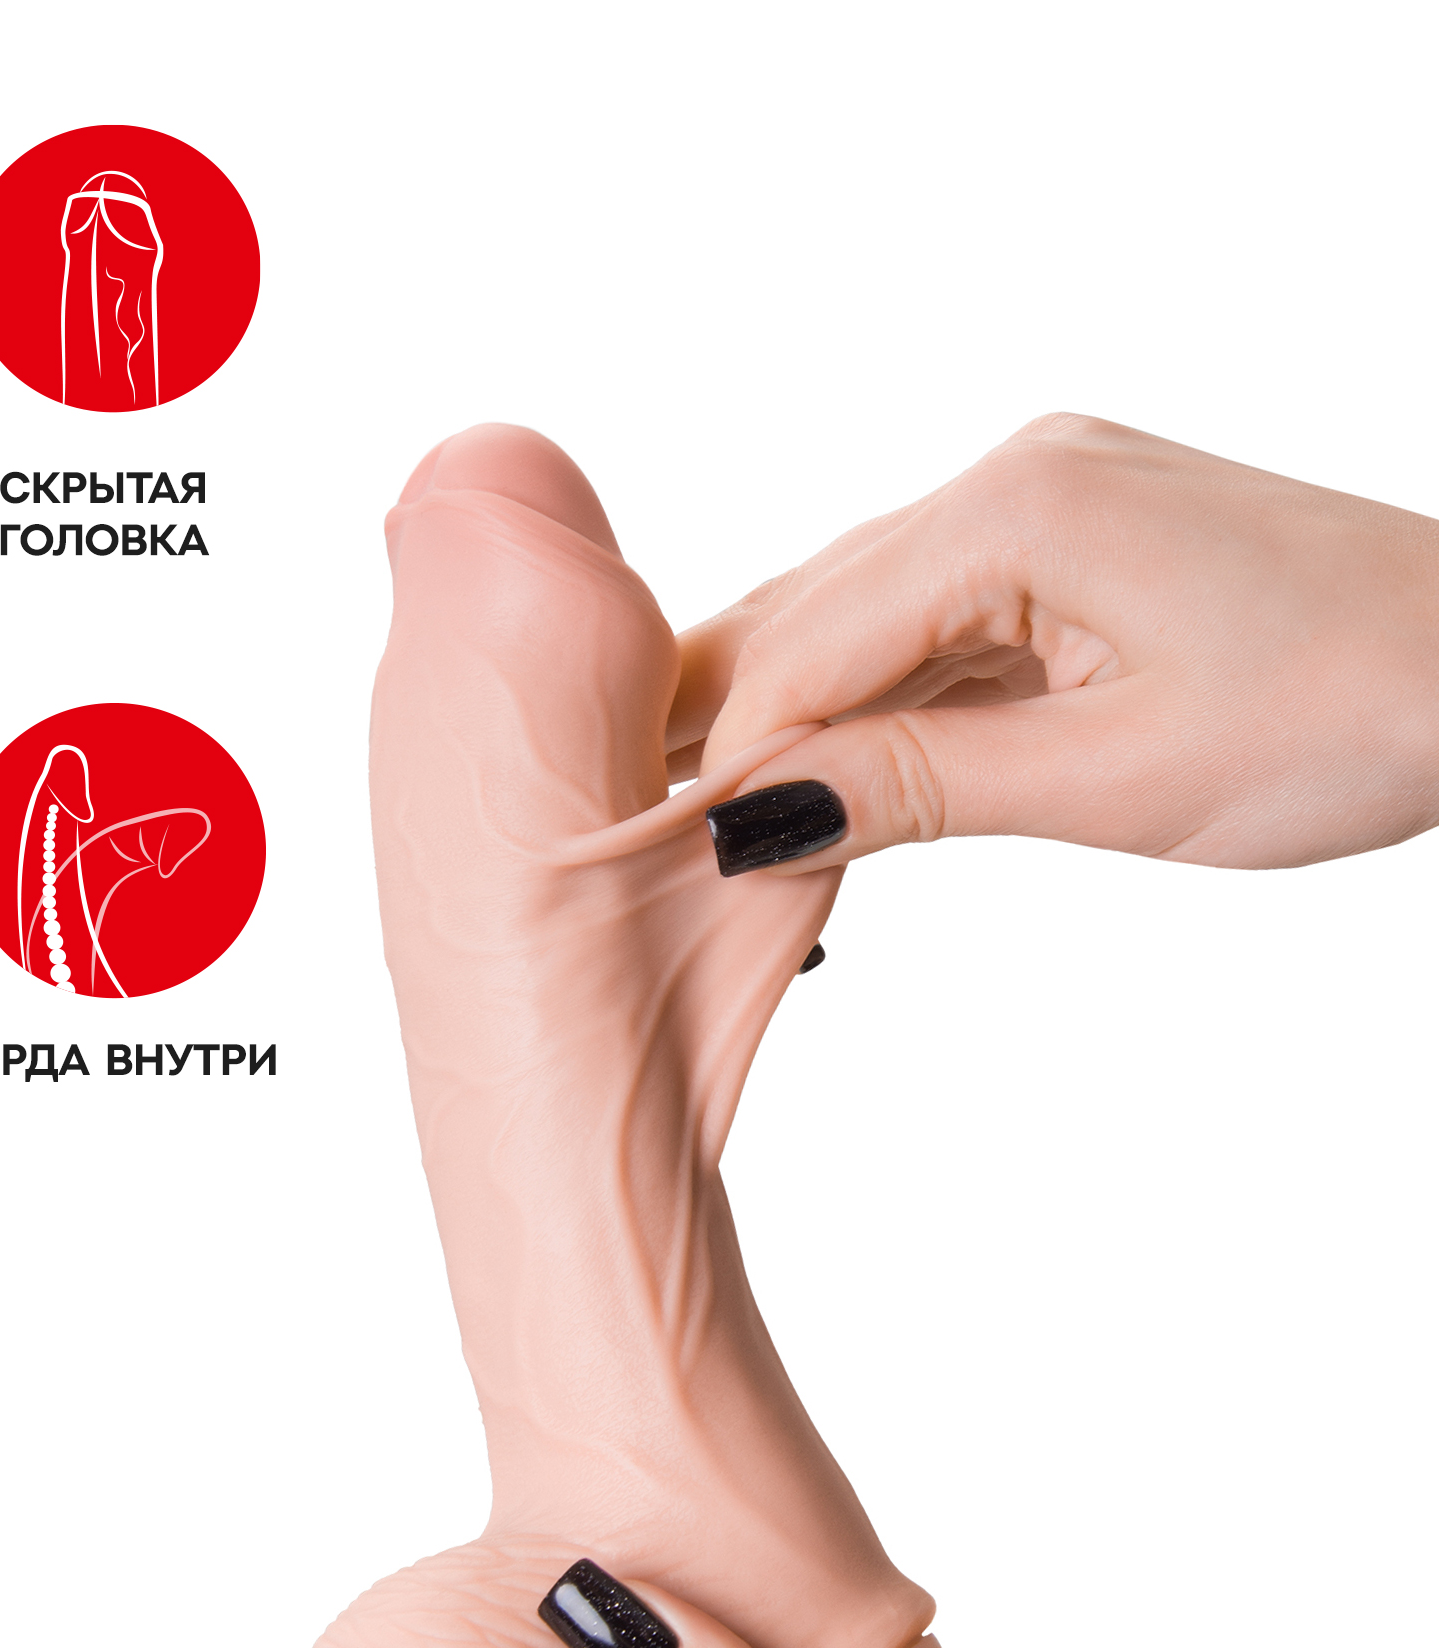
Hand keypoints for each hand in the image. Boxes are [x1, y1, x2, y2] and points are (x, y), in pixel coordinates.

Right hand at [666, 414, 1438, 870]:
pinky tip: (822, 774)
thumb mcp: (1115, 779)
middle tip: (617, 826)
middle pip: (812, 608)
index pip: (807, 638)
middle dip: (720, 721)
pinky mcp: (1080, 548)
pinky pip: (937, 627)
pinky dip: (877, 706)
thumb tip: (750, 817)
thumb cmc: (1353, 708)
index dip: (717, 751)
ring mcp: (1050, 503)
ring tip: (695, 817)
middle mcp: (1018, 474)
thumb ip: (917, 788)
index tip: (642, 850)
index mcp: (1018, 505)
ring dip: (791, 719)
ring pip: (866, 617)